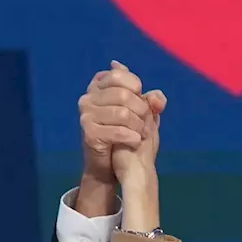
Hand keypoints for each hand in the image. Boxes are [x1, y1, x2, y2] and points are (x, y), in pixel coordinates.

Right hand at [78, 61, 166, 184]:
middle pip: (123, 94)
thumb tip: (154, 97)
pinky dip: (132, 137)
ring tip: (141, 134)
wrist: (109, 166)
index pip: (117, 75)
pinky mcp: (89, 133)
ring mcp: (86, 115)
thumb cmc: (126, 135)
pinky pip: (117, 131)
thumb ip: (152, 101)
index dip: (135, 87)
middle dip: (141, 110)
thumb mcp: (142, 114)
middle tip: (145, 124)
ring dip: (138, 126)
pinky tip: (135, 142)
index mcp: (98, 87)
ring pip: (122, 113)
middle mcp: (88, 98)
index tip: (142, 101)